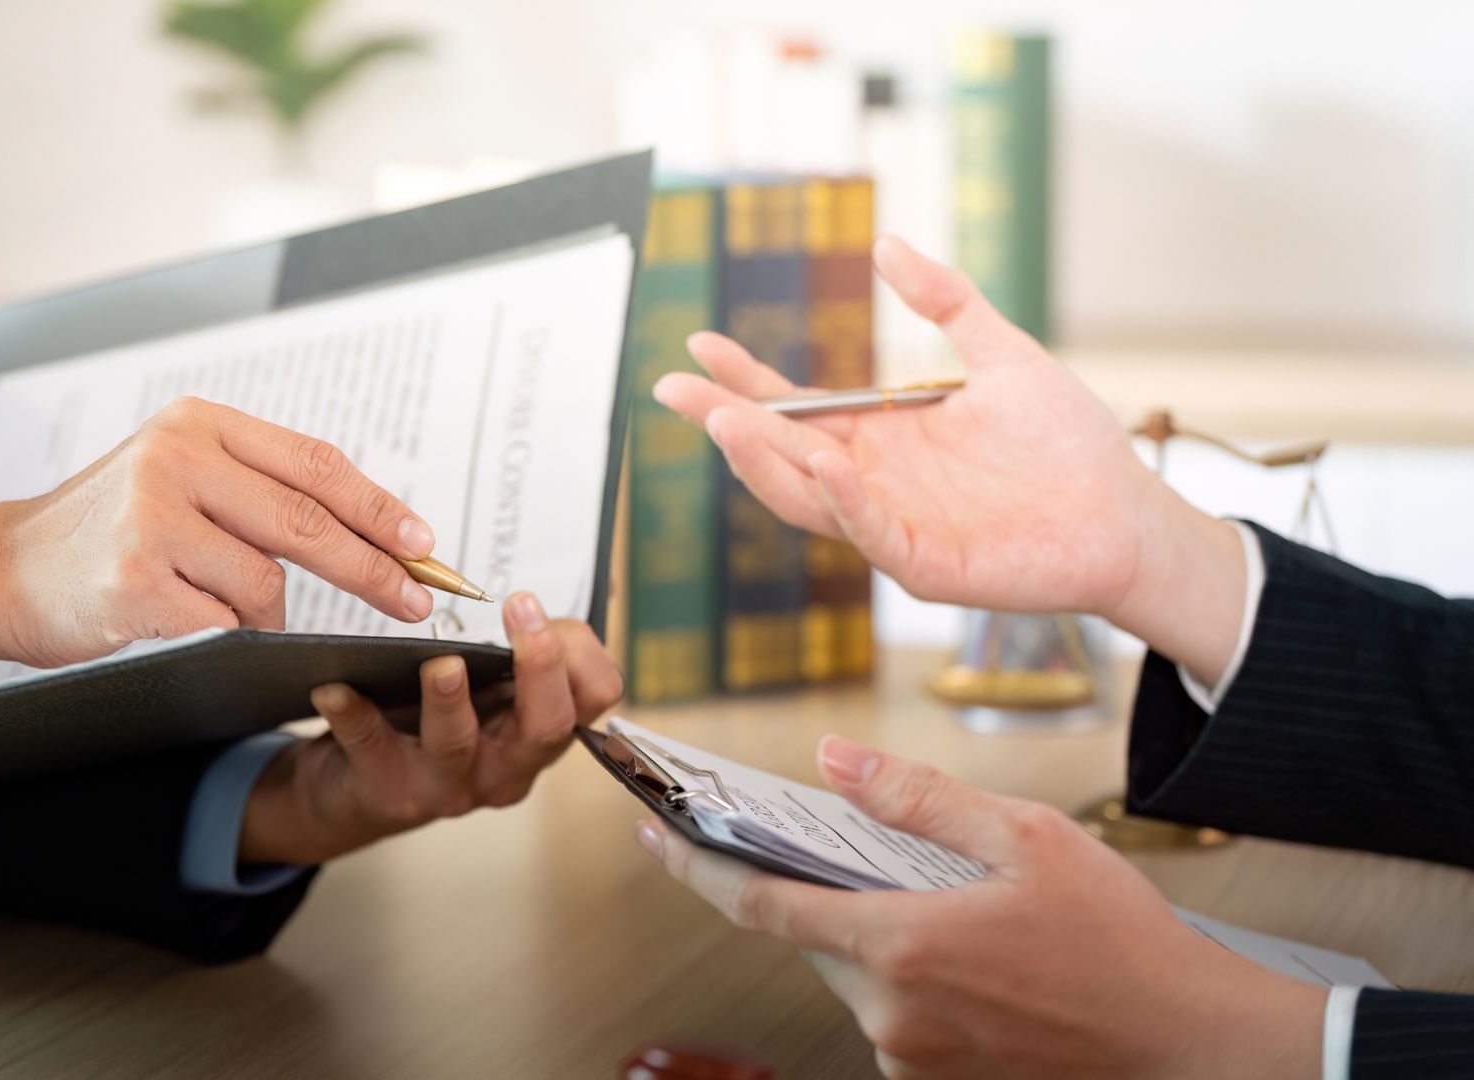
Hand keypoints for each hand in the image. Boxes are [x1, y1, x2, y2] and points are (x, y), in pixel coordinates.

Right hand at [0, 397, 438, 666]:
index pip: (314, 464)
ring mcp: (151, 519)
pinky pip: (223, 624)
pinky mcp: (134, 582)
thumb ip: (255, 487)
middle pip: (307, 521)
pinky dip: (223, 636)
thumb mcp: (176, 477)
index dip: (379, 507)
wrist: (1, 569)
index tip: (424, 543)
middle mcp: (175, 459)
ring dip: (264, 615)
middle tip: (415, 601)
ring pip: (266, 584)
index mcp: (198, 424)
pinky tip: (186, 625)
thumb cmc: (106, 532)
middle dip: (374, 569)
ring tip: (215, 609)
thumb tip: (372, 530)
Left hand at [238, 592, 622, 864]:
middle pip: (546, 726)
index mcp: (537, 732)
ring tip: (441, 664)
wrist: (355, 786)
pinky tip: (333, 688)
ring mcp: (447, 786)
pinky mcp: (388, 790)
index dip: (581, 655)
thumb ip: (513, 654)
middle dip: (539, 667)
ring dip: (449, 701)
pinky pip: (370, 748)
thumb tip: (531, 601)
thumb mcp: (487, 689)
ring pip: (458, 744)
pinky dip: (353, 715)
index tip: (541, 606)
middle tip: (521, 609)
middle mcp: (504, 767)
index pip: (593, 699)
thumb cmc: (430, 721)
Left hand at [636, 739, 1324, 1078]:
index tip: (652, 833)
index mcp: (900, 945)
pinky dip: (902, 971)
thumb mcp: (1027, 838)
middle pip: (807, 936)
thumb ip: (917, 798)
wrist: (1188, 1045)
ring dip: (866, 931)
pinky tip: (964, 951)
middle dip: (807, 889)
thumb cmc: (1121, 942)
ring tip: (941, 900)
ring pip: (851, 974)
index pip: (758, 904)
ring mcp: (910, 1057)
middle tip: (832, 843)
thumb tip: (836, 760)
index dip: (695, 864)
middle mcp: (890, 1012)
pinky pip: (889, 1012)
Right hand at [652, 237, 1247, 681]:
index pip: (794, 409)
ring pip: (806, 499)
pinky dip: (844, 502)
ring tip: (724, 421)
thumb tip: (885, 243)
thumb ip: (945, 301)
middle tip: (672, 387)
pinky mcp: (927, 565)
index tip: (700, 342)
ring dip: (763, 463)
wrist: (1127, 513)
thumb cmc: (1068, 445)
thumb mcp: (1002, 353)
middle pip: (779, 453)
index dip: (744, 380)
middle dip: (723, 421)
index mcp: (882, 438)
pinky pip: (873, 533)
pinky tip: (824, 462)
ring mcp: (894, 527)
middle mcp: (874, 484)